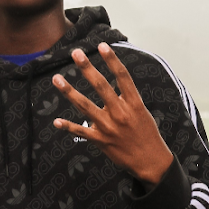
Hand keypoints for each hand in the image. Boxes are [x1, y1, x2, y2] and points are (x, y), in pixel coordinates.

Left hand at [52, 43, 172, 186]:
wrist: (152, 162)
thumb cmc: (147, 134)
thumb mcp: (142, 112)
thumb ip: (126, 99)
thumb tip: (112, 85)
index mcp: (134, 103)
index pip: (122, 76)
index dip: (112, 60)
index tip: (101, 45)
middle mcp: (121, 112)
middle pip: (101, 86)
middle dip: (87, 68)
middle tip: (75, 53)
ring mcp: (109, 127)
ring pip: (85, 106)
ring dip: (70, 92)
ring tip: (57, 79)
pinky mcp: (101, 140)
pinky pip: (82, 131)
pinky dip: (68, 126)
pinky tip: (56, 121)